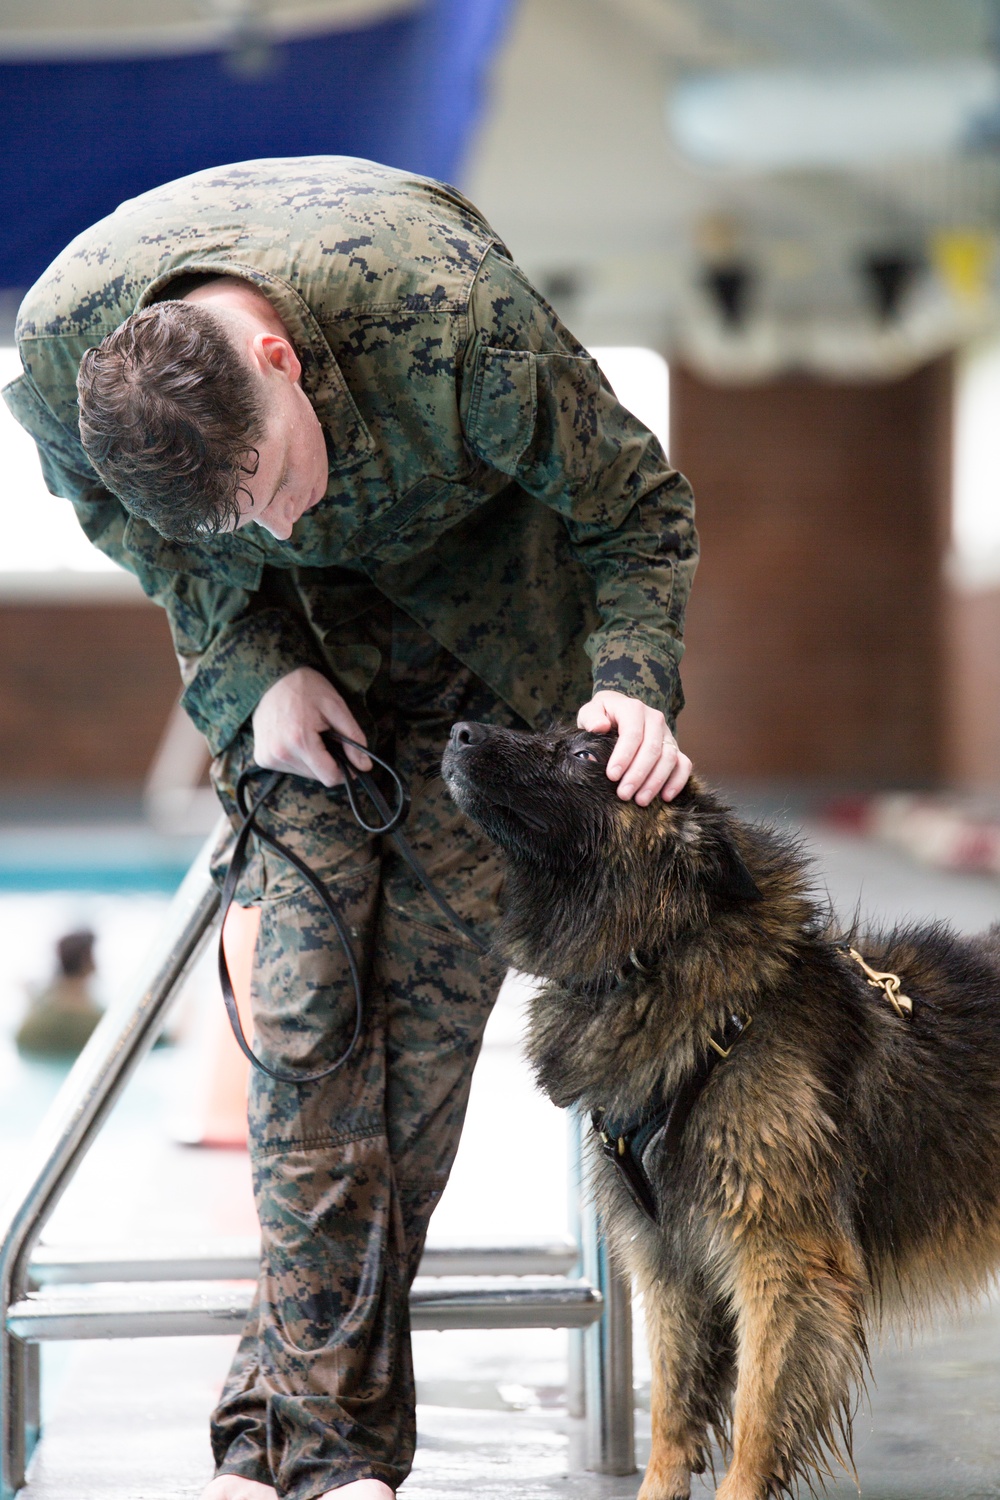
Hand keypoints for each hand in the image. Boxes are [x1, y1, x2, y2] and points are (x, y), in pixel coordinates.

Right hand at [252, 666, 371, 785]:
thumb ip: (353, 738)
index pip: (329, 777)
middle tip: (325, 736)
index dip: (345, 770)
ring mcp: (267, 757)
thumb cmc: (307, 688)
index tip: (348, 757)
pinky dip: (297, 757)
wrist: (272, 677)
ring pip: (303, 773)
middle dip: (327, 761)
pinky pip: (288, 768)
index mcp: (299, 741)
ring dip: (312, 760)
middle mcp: (280, 754)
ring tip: (307, 734)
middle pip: (317, 776)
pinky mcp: (261, 758)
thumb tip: (364, 766)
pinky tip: (294, 737)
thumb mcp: (336, 707)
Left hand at [577, 690, 690, 804]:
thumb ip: (592, 718)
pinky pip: (684, 764)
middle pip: (652, 749)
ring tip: (640, 800)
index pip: (632, 734)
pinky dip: (678, 781)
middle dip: (638, 774)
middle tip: (624, 794)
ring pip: (669, 758)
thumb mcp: (590, 712)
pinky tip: (665, 797)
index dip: (624, 756)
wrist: (619, 712)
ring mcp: (667, 734)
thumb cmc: (603, 716)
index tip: (612, 776)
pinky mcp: (674, 748)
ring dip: (656, 781)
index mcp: (634, 709)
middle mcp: (655, 719)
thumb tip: (600, 726)